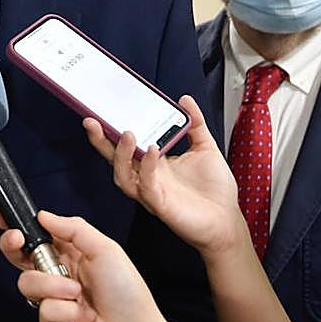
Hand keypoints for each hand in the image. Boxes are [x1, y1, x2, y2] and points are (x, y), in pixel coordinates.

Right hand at [0, 208, 181, 321]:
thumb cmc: (126, 291)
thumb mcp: (105, 249)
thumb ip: (74, 228)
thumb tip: (43, 215)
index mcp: (68, 254)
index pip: (35, 236)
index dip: (14, 225)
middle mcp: (56, 275)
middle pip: (18, 257)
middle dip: (13, 246)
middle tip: (18, 240)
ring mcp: (51, 300)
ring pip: (27, 283)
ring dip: (54, 286)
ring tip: (79, 294)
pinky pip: (44, 309)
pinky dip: (67, 311)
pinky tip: (84, 316)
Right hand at [85, 95, 244, 258]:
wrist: (228, 221)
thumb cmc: (214, 190)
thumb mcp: (205, 147)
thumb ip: (195, 124)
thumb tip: (185, 100)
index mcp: (153, 164)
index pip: (124, 145)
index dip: (109, 130)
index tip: (102, 110)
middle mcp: (147, 177)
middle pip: (114, 159)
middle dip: (100, 141)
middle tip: (93, 121)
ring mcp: (152, 192)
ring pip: (123, 176)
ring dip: (121, 155)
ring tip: (127, 134)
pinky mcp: (162, 205)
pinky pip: (147, 187)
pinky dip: (148, 168)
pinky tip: (154, 151)